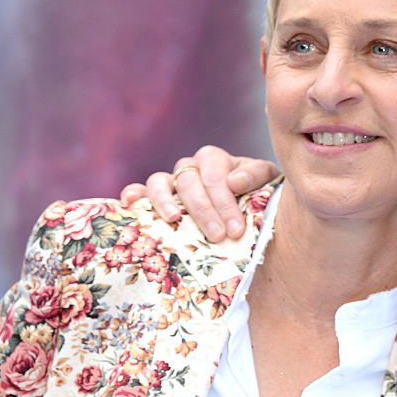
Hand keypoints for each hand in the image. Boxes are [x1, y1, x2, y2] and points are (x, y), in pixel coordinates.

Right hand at [120, 147, 279, 241]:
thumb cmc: (257, 191)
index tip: (235, 229)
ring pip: (159, 182)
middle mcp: (190, 167)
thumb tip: (235, 182)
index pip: (215, 175)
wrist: (250, 204)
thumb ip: (256, 174)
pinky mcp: (155, 197)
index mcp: (215, 160)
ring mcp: (171, 181)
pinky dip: (132, 194)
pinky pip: (139, 191)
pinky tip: (130, 203)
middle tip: (218, 236)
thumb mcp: (266, 180)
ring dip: (165, 201)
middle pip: (189, 182)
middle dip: (204, 210)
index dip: (224, 202)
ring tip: (173, 220)